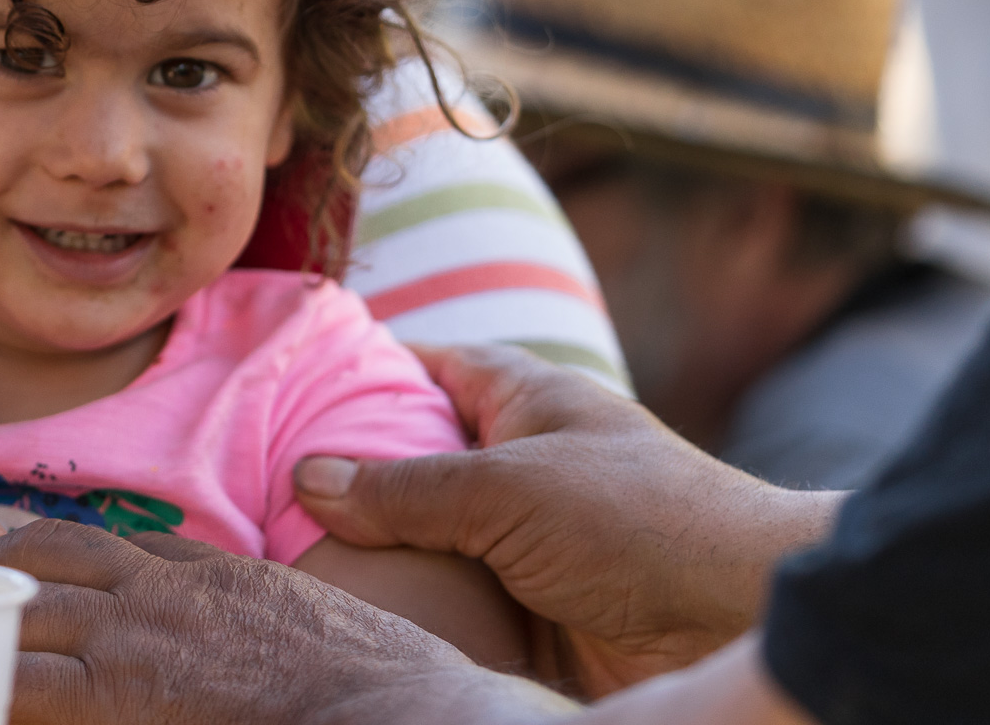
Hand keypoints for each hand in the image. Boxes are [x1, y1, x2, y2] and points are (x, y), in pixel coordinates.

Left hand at [0, 519, 579, 724]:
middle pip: (42, 559)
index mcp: (204, 577)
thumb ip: (244, 607)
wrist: (399, 706)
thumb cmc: (373, 680)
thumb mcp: (301, 619)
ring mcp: (141, 644)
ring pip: (23, 608)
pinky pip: (30, 682)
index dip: (35, 549)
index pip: (95, 543)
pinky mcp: (127, 697)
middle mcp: (162, 596)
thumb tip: (230, 623)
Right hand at [292, 345, 842, 697]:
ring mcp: (515, 535)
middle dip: (344, 477)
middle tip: (257, 488)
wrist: (732, 621)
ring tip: (279, 556)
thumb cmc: (636, 520)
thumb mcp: (508, 489)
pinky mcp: (520, 605)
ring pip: (420, 536)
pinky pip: (445, 598)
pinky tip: (344, 613)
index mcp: (517, 395)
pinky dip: (404, 606)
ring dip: (370, 552)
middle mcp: (511, 459)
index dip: (353, 374)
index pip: (420, 367)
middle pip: (407, 459)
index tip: (276, 393)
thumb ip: (406, 488)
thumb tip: (308, 477)